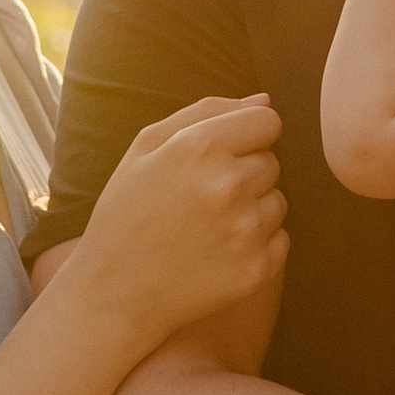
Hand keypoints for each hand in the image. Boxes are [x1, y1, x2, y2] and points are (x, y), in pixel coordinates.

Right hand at [73, 95, 285, 353]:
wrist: (114, 294)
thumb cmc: (126, 212)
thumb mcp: (145, 147)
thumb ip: (207, 111)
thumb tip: (265, 100)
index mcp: (201, 146)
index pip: (268, 121)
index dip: (246, 136)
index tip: (222, 156)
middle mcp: (230, 184)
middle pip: (272, 161)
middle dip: (245, 173)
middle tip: (202, 199)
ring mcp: (247, 229)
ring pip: (277, 200)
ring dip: (252, 209)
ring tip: (207, 227)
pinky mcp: (258, 267)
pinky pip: (280, 238)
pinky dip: (257, 244)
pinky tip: (217, 252)